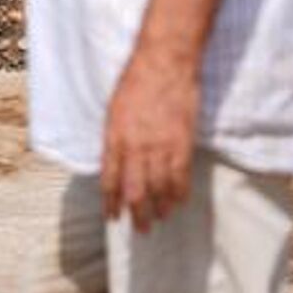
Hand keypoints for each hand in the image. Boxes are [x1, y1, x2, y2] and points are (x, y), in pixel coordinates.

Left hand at [101, 45, 199, 231]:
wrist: (164, 63)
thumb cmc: (135, 82)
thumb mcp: (114, 111)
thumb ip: (114, 139)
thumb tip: (115, 162)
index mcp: (114, 138)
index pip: (110, 180)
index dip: (111, 202)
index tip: (113, 217)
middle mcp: (135, 147)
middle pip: (135, 191)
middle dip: (137, 214)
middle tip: (140, 229)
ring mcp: (160, 147)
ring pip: (159, 189)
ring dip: (159, 208)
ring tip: (160, 219)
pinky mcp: (182, 143)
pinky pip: (180, 177)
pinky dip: (180, 193)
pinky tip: (179, 203)